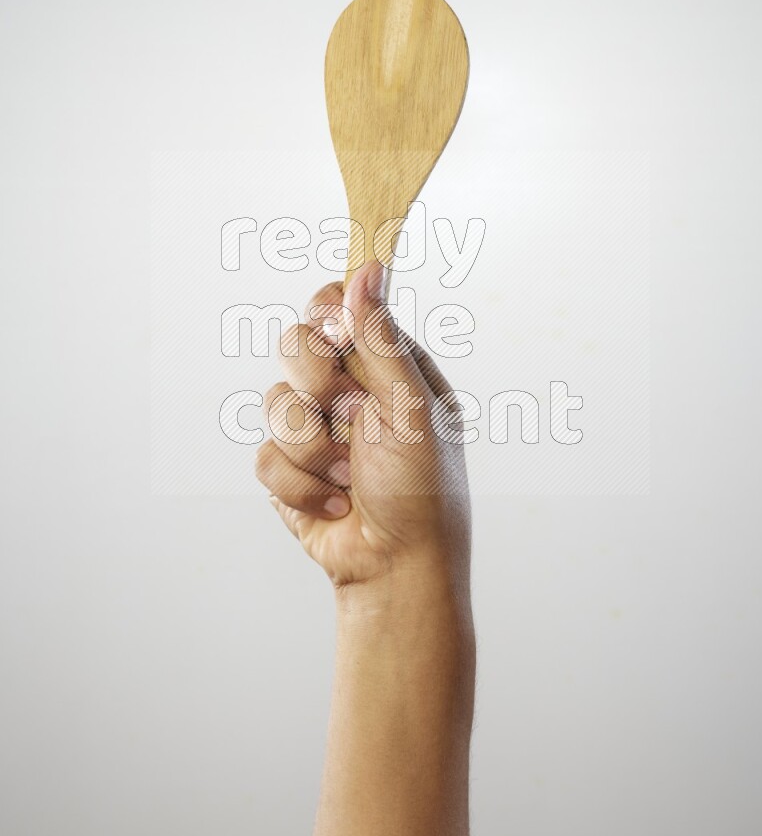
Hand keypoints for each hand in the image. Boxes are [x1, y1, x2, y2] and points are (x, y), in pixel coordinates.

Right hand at [255, 261, 470, 588]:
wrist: (396, 567)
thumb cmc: (423, 489)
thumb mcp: (411, 406)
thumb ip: (380, 338)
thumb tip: (366, 269)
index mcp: (385, 364)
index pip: (335, 306)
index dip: (326, 316)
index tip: (336, 338)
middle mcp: (348, 388)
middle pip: (294, 342)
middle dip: (316, 382)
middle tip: (350, 412)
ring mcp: (315, 428)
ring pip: (273, 401)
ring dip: (312, 447)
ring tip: (348, 476)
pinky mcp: (289, 469)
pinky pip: (265, 457)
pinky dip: (300, 486)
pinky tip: (334, 504)